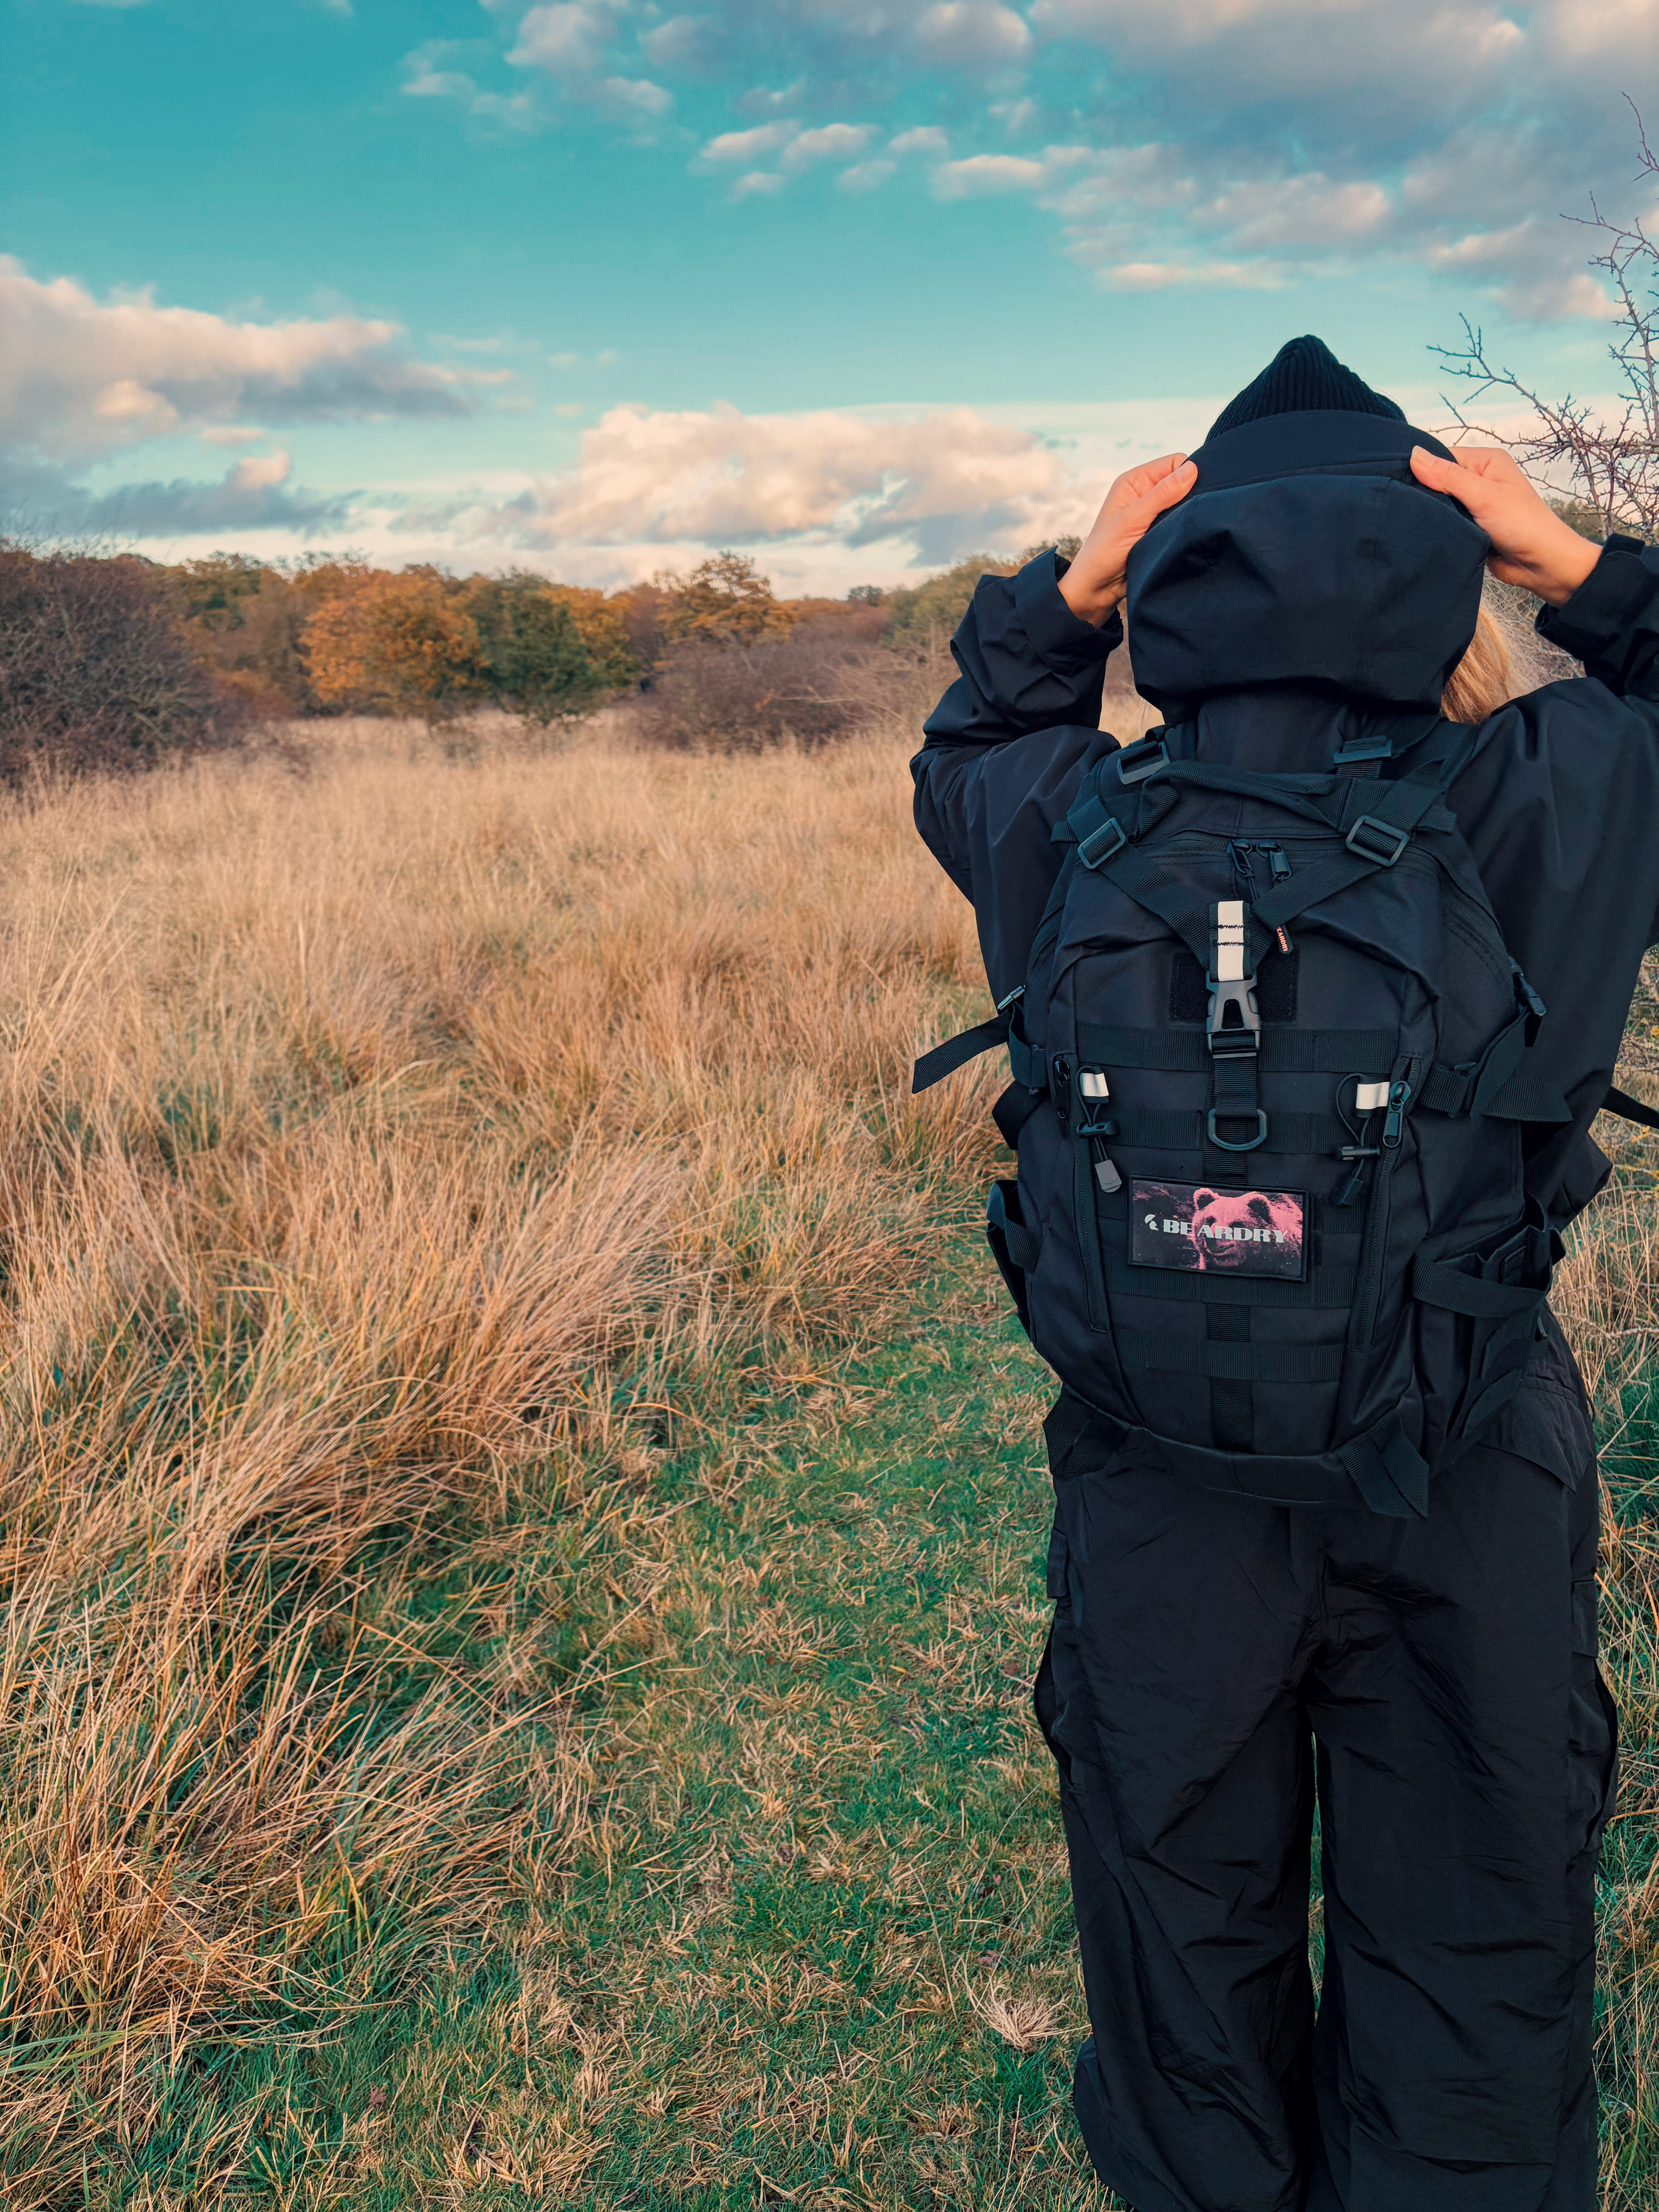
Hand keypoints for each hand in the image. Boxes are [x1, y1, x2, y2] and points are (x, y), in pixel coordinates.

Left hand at [1058, 452, 1198, 624]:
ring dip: (1187, 514)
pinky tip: (1186, 537)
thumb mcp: (1133, 519)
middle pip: (1182, 482)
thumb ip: (1162, 494)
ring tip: (1185, 528)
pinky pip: (1181, 523)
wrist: (1096, 589)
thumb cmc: (1105, 552)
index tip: (1195, 493)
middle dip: (1191, 495)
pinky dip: (1185, 529)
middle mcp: (1145, 493)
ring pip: (1185, 504)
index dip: (1188, 474)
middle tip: (1190, 514)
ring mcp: (1154, 513)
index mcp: (1135, 481)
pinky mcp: (1159, 532)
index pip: (1175, 463)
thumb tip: (1192, 469)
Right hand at [1408, 444, 1601, 604]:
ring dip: (1433, 514)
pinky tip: (1428, 533)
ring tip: (1418, 524)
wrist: (1542, 564)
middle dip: (1426, 494)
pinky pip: (1446, 522)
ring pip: (1440, 503)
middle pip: (1439, 480)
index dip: (1423, 470)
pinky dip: (1439, 528)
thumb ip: (1448, 476)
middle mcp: (1480, 478)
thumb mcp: (1483, 495)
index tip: (1404, 485)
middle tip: (1408, 509)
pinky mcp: (1470, 525)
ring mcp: (1474, 503)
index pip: (1442, 457)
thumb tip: (1413, 453)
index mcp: (1486, 461)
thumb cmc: (1522, 524)